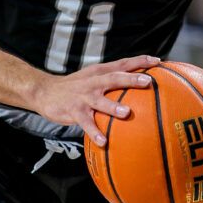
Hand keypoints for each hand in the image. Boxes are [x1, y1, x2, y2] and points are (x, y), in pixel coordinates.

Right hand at [37, 56, 160, 144]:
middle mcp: (93, 82)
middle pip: (114, 78)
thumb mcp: (92, 78)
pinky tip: (103, 142)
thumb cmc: (74, 87)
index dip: (139, 61)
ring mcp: (83, 96)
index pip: (122, 63)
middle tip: (148, 81)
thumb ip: (111, 80)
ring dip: (113, 106)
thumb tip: (138, 86)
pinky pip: (86, 123)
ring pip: (100, 100)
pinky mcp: (73, 111)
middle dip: (131, 79)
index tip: (158, 61)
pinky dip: (94, 132)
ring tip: (126, 112)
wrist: (44, 91)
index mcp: (99, 72)